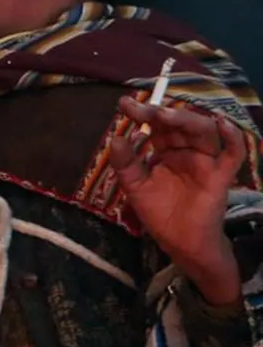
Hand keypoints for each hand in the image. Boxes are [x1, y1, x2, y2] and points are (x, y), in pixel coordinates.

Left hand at [109, 98, 247, 303]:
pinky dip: (232, 138)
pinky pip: (232, 154)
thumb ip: (126, 165)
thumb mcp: (136, 187)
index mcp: (167, 151)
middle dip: (160, 113)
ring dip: (186, 120)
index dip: (142, 114)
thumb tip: (115, 139)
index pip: (157, 126)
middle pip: (179, 124)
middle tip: (141, 109)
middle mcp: (187, 151)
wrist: (180, 242)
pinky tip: (222, 124)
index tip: (124, 104)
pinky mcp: (221, 176)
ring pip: (203, 132)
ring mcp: (205, 162)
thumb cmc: (161, 212)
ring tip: (165, 113)